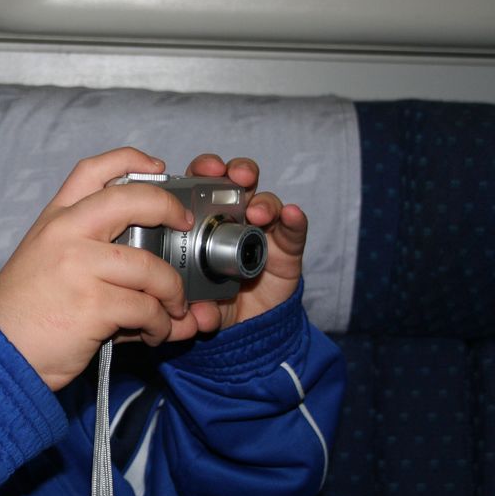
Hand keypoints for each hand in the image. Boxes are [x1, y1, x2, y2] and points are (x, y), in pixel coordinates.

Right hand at [0, 148, 202, 390]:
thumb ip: (89, 246)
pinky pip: (147, 308)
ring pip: (151, 268)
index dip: (131, 160)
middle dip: (170, 210)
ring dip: (172, 292)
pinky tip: (154, 332)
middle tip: (183, 226)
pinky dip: (160, 324)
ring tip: (172, 309)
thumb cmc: (24, 310)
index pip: (93, 169)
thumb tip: (150, 253)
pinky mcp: (93, 305)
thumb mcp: (45, 258)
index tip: (158, 167)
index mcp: (55, 219)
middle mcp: (66, 234)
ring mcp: (80, 267)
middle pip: (132, 201)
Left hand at [185, 154, 307, 332]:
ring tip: (258, 212)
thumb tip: (203, 316)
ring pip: (265, 203)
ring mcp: (262, 231)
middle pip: (237, 183)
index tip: (205, 170)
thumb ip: (200, 310)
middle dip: (237, 172)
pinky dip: (295, 220)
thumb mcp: (200, 306)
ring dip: (263, 202)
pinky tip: (292, 215)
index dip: (204, 171)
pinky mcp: (287, 248)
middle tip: (236, 177)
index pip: (202, 186)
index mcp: (203, 222)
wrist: (250, 325)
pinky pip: (293, 230)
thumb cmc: (216, 303)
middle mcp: (233, 219)